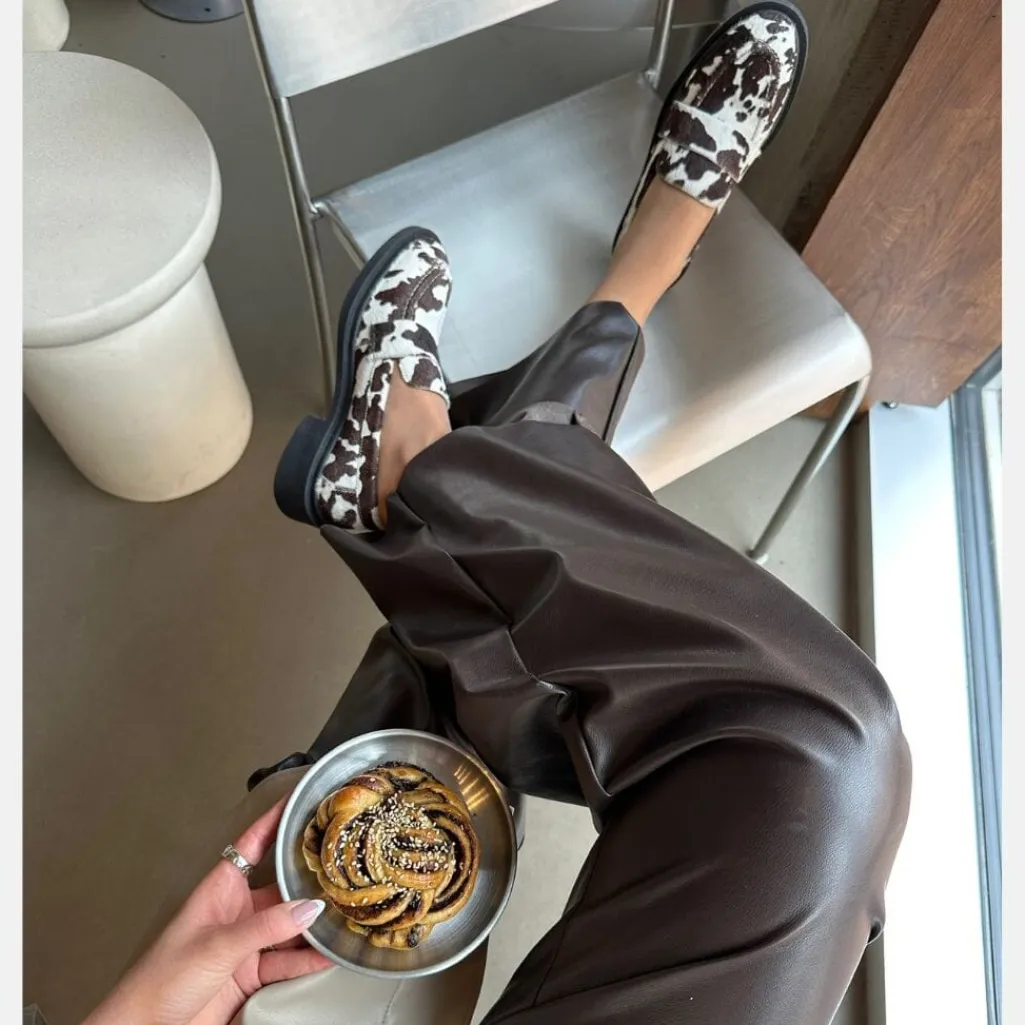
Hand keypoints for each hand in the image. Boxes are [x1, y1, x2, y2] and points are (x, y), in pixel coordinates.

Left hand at [84, 796, 331, 1024]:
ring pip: (288, 927)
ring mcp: (244, 944)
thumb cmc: (160, 979)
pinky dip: (307, 959)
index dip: (275, 820)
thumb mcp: (217, 945)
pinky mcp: (249, 975)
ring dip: (312, 925)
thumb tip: (309, 908)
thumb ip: (265, 927)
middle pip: (280, 887)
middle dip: (308, 880)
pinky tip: (328, 956)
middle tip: (342, 867)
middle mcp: (236, 911)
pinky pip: (286, 962)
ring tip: (344, 915)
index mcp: (220, 889)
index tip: (301, 801)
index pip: (253, 843)